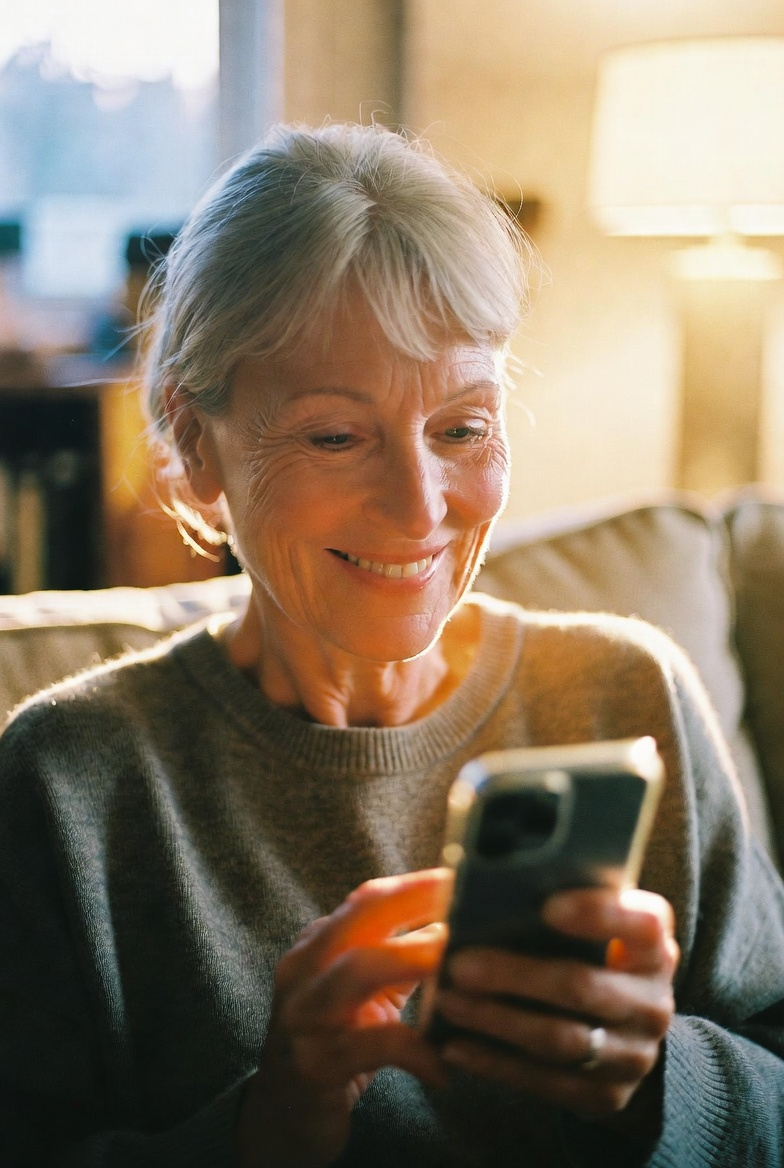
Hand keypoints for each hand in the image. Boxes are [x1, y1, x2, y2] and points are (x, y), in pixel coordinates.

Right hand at [237, 869, 451, 1167]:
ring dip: (413, 959)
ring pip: (357, 970)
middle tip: (466, 907)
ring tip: (454, 964)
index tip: (463, 877)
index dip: (417, 885)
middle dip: (416, 905)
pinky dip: (416, 1051)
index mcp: (317, 945)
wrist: (283, 1115)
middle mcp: (304, 970)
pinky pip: (373, 1046)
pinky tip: (445, 1066)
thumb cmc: (337, 1042)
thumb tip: (463, 926)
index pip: (368, 899)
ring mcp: (305, 1016)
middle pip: (359, 918)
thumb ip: (401, 958)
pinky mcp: (315, 1064)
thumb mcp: (364, 993)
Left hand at [432, 887, 678, 1125]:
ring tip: (449, 1002)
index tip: (547, 905)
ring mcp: (635, 1055)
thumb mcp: (592, 926)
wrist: (621, 1029)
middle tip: (460, 965)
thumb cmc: (588, 954)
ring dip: (496, 1021)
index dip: (598, 914)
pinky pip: (546, 1083)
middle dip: (515, 976)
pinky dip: (496, 1063)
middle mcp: (653, 1002)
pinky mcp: (607, 1095)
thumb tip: (489, 889)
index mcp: (654, 947)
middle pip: (583, 986)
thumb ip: (559, 905)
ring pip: (560, 1039)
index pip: (643, 924)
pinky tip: (456, 1045)